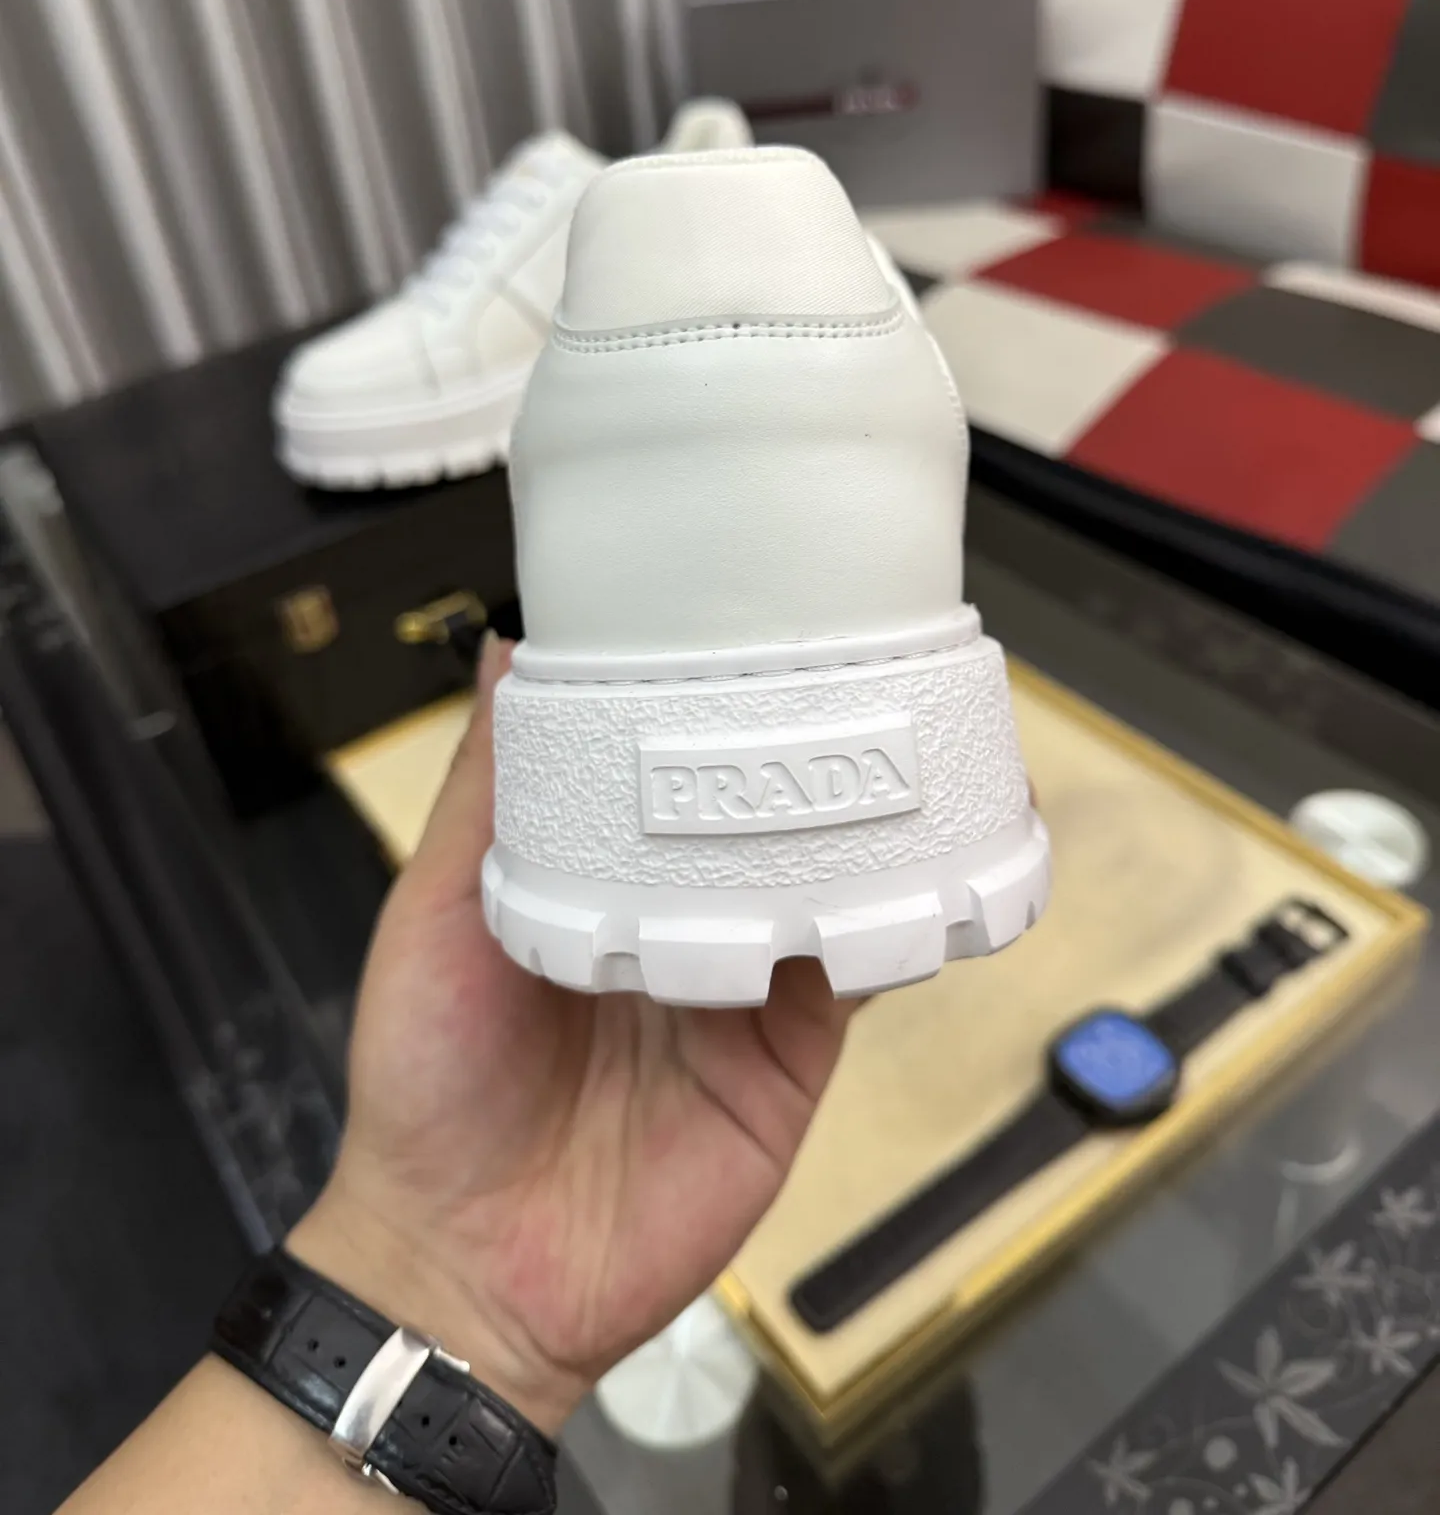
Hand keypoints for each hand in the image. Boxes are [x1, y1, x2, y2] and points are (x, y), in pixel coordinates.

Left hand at [290, 638, 858, 1433]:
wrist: (463, 1265)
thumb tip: (509, 655)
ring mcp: (739, 996)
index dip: (703, 716)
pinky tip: (899, 874)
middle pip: (754, 828)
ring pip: (818, 892)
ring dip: (850, 834)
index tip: (737, 636)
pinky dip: (878, 929)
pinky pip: (848, 983)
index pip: (668, 781)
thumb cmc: (428, 1082)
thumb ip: (486, 795)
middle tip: (839, 674)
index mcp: (600, 886)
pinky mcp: (785, 1064)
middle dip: (792, 764)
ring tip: (884, 754)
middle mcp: (679, 928)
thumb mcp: (437, 913)